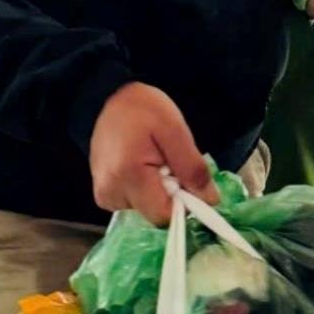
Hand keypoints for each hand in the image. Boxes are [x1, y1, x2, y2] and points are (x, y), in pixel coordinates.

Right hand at [89, 82, 217, 225]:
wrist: (108, 98)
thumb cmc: (142, 109)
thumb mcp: (175, 130)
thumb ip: (193, 168)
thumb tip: (210, 201)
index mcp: (128, 176)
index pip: (164, 215)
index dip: (183, 202)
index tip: (185, 177)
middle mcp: (110, 193)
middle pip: (155, 214)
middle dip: (170, 193)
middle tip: (168, 162)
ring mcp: (104, 195)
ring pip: (146, 210)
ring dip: (158, 190)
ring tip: (153, 160)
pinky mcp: (104, 195)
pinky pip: (134, 203)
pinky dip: (145, 189)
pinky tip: (142, 166)